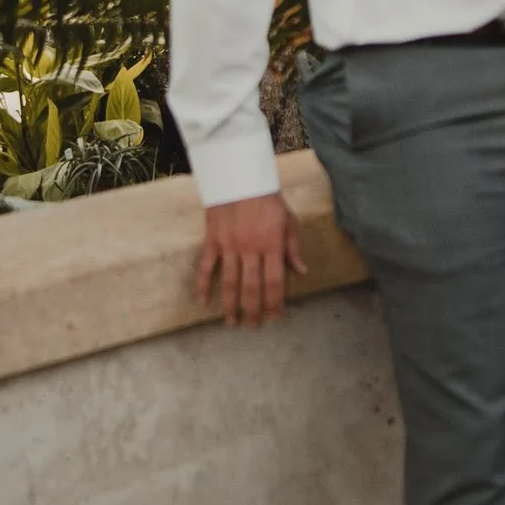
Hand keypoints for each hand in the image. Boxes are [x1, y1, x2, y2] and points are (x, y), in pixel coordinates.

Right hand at [196, 192, 307, 327]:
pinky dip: (203, 285)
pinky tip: (203, 301)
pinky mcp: (213, 240)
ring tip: (231, 323)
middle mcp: (251, 249)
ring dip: (230, 305)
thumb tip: (301, 271)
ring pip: (229, 282)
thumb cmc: (267, 199)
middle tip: (253, 327)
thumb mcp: (288, 220)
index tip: (275, 319)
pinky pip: (206, 266)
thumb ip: (293, 248)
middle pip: (251, 288)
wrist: (240, 176)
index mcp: (272, 245)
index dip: (275, 304)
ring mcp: (229, 246)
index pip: (274, 283)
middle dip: (253, 311)